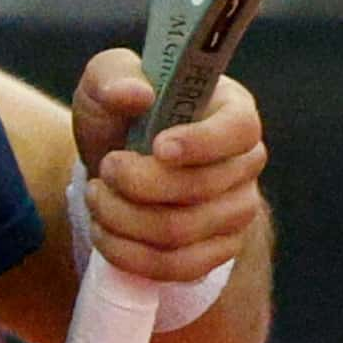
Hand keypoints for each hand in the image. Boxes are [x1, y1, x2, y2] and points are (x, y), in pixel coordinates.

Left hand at [69, 49, 267, 283]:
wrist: (114, 167)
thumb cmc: (120, 116)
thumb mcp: (105, 82)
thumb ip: (114, 75)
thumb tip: (135, 93)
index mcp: (232, 111)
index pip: (239, 130)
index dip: (202, 143)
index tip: (158, 147)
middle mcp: (246, 163)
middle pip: (202, 188)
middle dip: (136, 183)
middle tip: (104, 169)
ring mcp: (237, 212)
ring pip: (182, 232)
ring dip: (124, 218)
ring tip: (97, 196)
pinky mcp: (217, 252)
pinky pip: (177, 267)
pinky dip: (129, 254)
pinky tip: (105, 231)